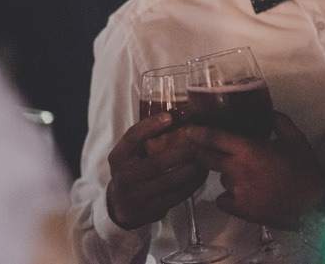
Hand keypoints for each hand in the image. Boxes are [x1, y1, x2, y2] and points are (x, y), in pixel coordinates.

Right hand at [106, 113, 207, 229]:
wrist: (120, 207)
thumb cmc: (132, 171)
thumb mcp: (130, 155)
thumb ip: (147, 138)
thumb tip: (179, 114)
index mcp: (119, 158)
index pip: (132, 138)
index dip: (150, 126)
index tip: (169, 117)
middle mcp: (125, 177)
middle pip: (157, 162)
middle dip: (183, 151)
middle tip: (200, 141)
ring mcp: (138, 196)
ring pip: (171, 180)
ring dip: (192, 168)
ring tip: (205, 157)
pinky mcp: (152, 210)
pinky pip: (177, 195)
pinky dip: (192, 184)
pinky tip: (201, 173)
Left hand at [187, 111, 324, 229]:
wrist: (314, 205)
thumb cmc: (305, 169)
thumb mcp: (295, 138)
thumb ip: (278, 121)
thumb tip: (268, 112)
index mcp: (249, 149)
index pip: (214, 138)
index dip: (198, 133)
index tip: (189, 130)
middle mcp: (238, 170)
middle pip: (207, 158)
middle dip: (199, 152)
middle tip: (198, 149)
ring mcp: (237, 192)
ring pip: (220, 178)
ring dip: (225, 174)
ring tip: (243, 175)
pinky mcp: (241, 210)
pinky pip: (224, 200)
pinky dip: (229, 196)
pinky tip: (242, 194)